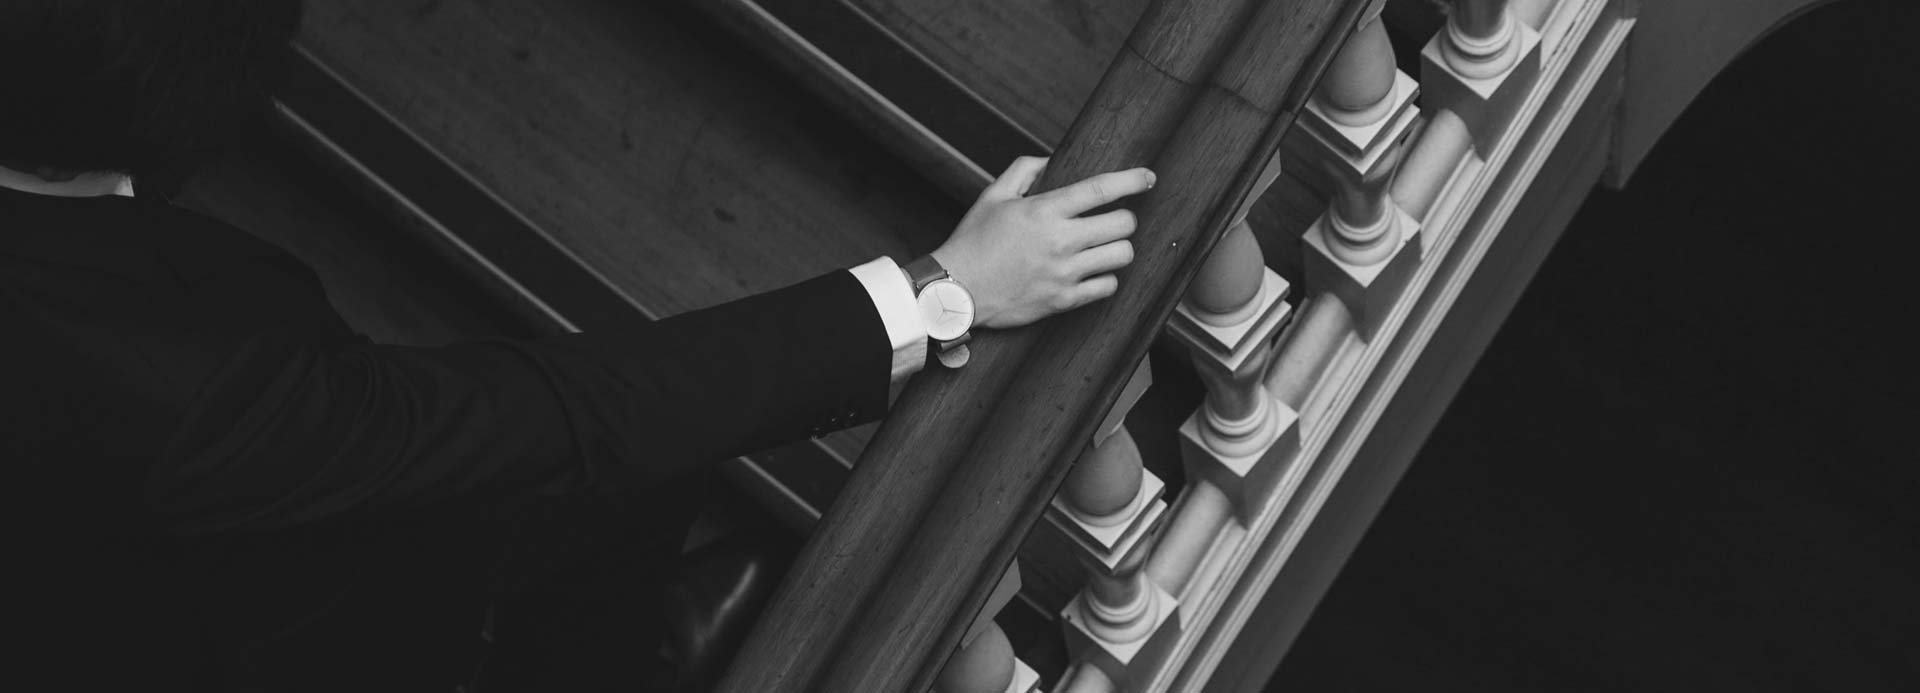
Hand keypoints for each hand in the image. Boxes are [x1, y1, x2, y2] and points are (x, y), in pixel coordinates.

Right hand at [931, 157, 1154, 329]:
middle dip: (1125, 218)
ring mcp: (1064, 273)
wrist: (956, 290)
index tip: (1148, 178)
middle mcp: (1060, 241)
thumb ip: (1022, 171)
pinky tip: (1092, 272)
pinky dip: (1105, 279)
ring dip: (1118, 248)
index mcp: (1044, 211)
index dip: (1132, 180)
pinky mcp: (1063, 300)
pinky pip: (1107, 287)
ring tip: (1104, 246)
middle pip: (1123, 224)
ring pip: (1122, 256)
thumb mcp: (992, 196)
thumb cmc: (973, 242)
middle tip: (1114, 220)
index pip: (1101, 189)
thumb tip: (1049, 161)